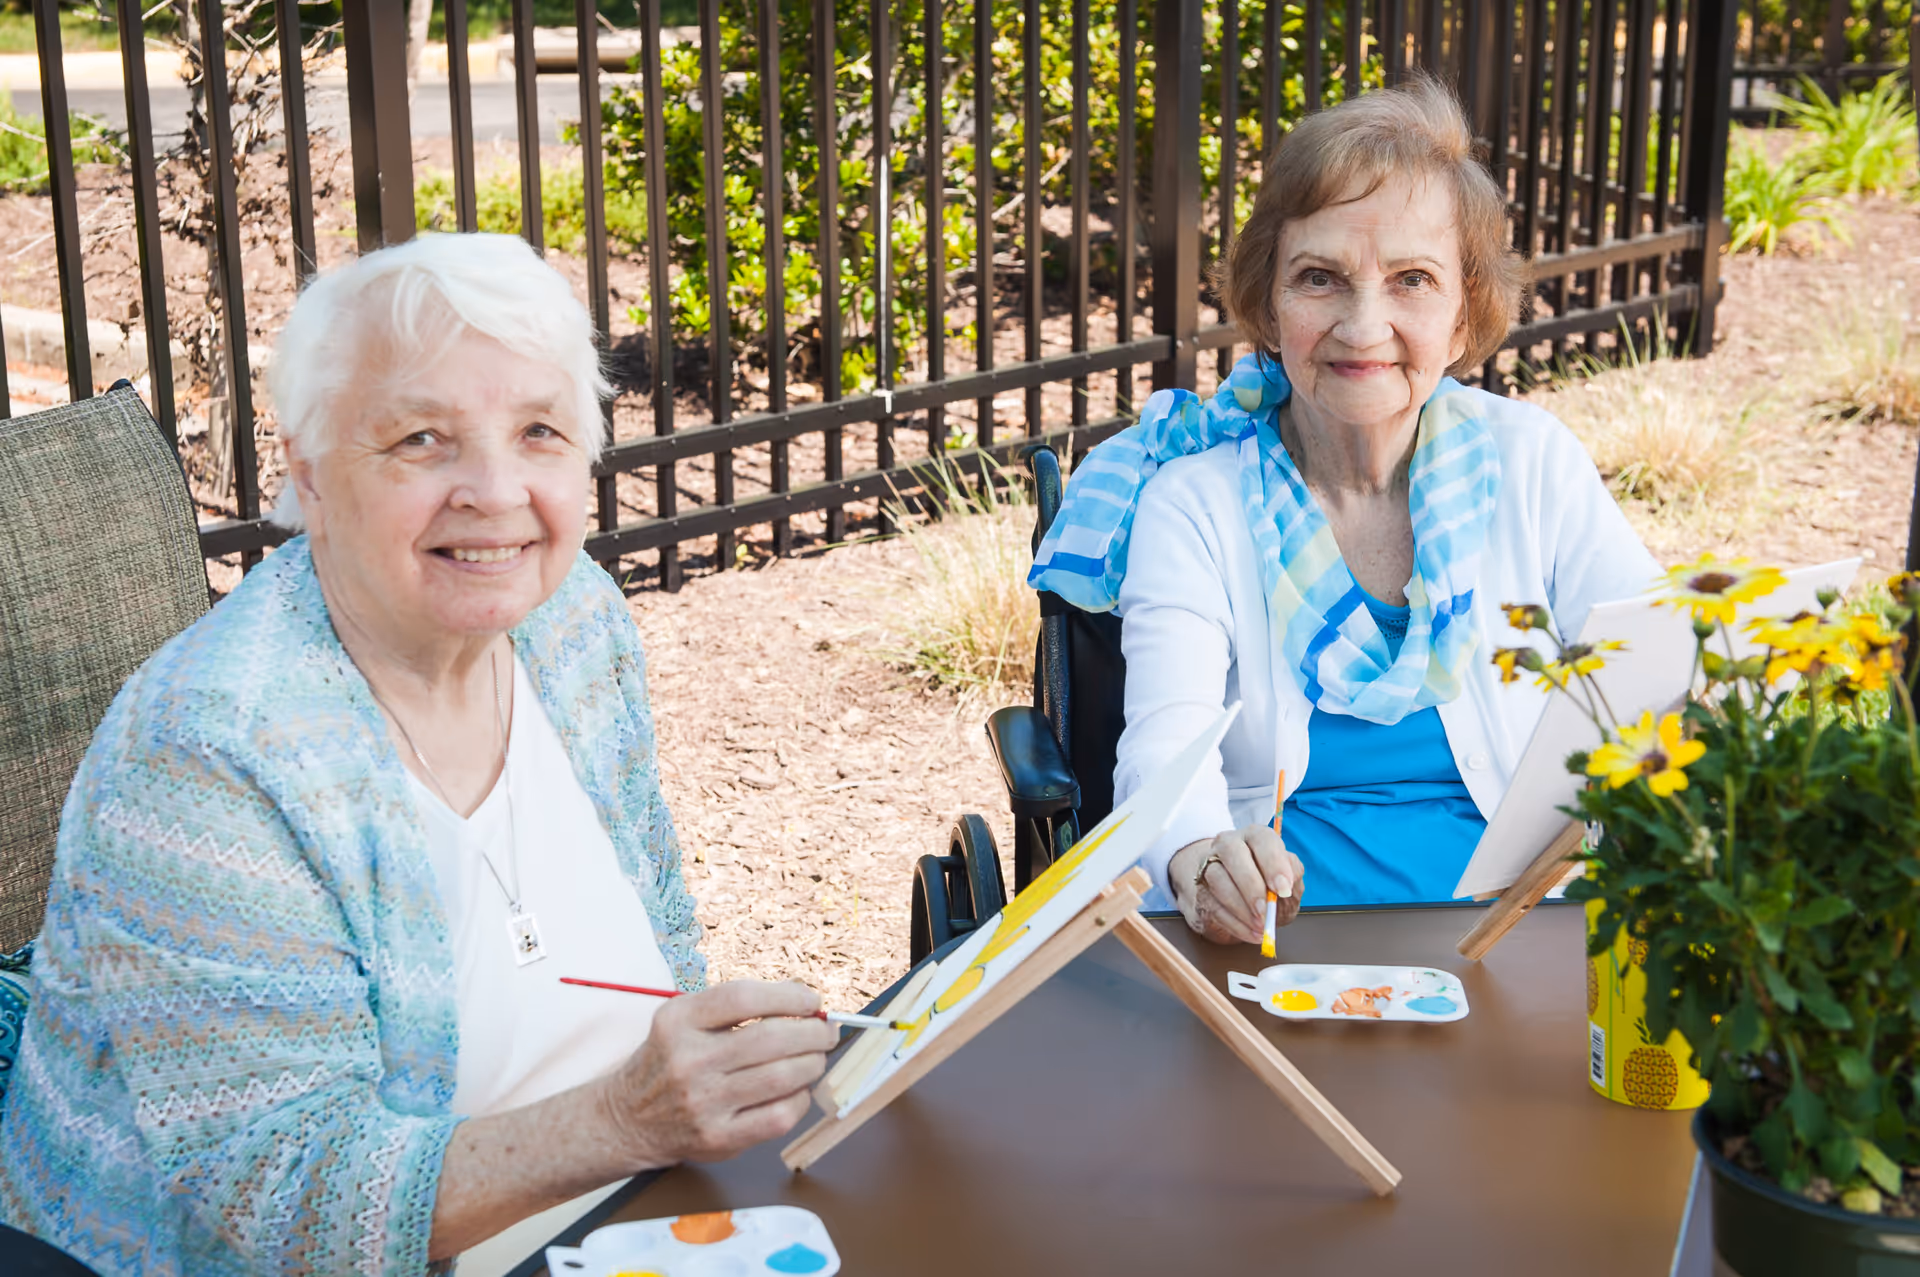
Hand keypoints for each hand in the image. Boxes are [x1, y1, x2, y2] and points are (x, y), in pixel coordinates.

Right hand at [600, 980, 834, 1166]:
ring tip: (816, 1058)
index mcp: (679, 1021)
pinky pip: (778, 1117)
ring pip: (781, 1077)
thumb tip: (803, 1003)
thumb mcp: (684, 1019)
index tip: (811, 1002)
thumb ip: (734, 1007)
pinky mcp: (718, 1138)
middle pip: (770, 1039)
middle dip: (812, 1032)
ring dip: (812, 1064)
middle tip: (826, 1032)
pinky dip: (800, 1100)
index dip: (789, 997)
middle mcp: (688, 1061)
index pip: (744, 998)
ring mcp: (703, 1103)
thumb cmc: (671, 1060)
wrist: (629, 1119)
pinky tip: (797, 1090)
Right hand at [1168, 825, 1304, 945]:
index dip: (1273, 864)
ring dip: (1240, 908)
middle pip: (1232, 853)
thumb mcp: (1291, 878)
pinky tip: (1252, 933)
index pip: (1262, 840)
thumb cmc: (1270, 883)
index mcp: (1255, 836)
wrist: (1244, 898)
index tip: (1283, 889)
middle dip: (1250, 885)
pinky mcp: (1200, 890)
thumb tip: (1286, 886)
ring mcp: (1210, 865)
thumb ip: (1293, 876)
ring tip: (1261, 926)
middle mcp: (1229, 844)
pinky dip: (1234, 923)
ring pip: (1217, 879)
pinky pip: (1212, 905)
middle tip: (1265, 910)